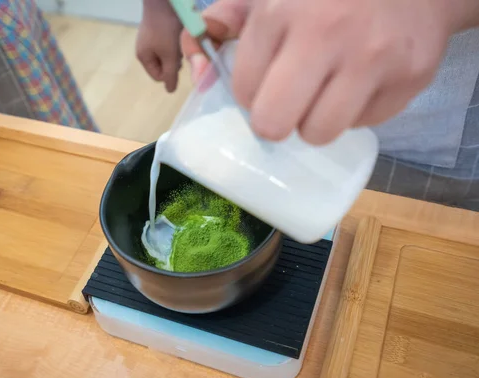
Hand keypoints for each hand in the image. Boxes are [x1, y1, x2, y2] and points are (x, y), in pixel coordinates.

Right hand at [137, 0, 183, 91]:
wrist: (164, 0)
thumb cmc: (165, 28)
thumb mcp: (170, 55)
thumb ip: (170, 74)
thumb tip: (170, 91)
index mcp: (143, 57)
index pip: (159, 77)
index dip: (170, 73)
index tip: (177, 60)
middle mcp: (144, 49)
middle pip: (163, 66)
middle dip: (173, 61)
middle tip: (179, 48)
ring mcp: (150, 38)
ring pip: (167, 54)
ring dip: (176, 50)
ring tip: (180, 39)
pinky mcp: (157, 29)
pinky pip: (168, 42)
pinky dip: (175, 40)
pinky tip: (179, 32)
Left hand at [182, 0, 473, 144]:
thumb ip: (228, 23)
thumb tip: (200, 74)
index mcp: (281, 11)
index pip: (244, 90)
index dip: (251, 95)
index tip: (266, 85)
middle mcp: (326, 32)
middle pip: (273, 123)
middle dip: (275, 122)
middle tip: (288, 107)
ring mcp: (372, 57)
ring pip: (318, 133)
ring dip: (316, 123)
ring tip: (326, 95)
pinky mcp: (409, 77)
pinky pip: (363, 124)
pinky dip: (357, 112)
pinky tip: (364, 83)